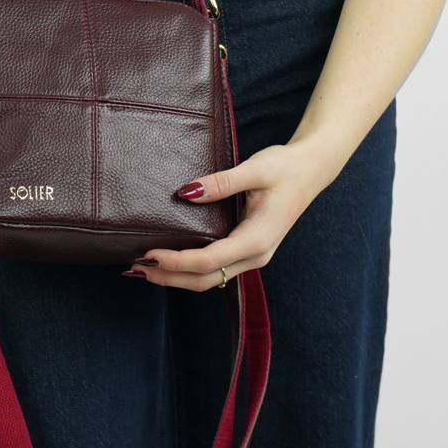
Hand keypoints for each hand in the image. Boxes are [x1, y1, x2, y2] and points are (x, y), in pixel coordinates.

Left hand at [126, 140, 340, 291]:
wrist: (312, 169)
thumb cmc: (285, 167)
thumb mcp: (255, 169)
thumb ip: (221, 182)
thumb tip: (186, 192)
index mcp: (257, 239)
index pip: (209, 261)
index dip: (176, 262)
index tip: (149, 254)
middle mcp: (256, 255)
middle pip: (205, 280)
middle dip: (169, 278)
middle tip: (135, 269)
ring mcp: (253, 256)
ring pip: (210, 279)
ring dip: (176, 277)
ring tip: (144, 269)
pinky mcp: (248, 250)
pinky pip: (216, 269)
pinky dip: (190, 270)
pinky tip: (169, 262)